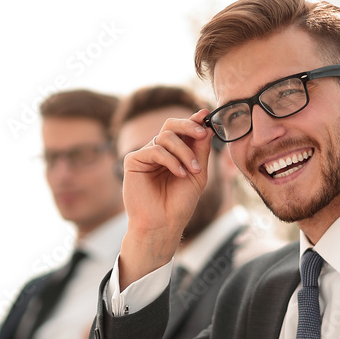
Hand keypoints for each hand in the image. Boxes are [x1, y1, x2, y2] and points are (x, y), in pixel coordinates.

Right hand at [118, 110, 213, 288]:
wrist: (163, 224)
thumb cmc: (179, 203)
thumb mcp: (198, 173)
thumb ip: (200, 150)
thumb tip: (205, 124)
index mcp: (173, 154)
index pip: (181, 130)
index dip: (193, 121)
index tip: (206, 114)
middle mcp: (158, 152)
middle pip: (170, 125)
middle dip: (188, 126)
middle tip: (202, 132)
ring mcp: (145, 156)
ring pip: (165, 137)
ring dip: (184, 152)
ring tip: (192, 170)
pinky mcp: (133, 161)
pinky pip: (155, 150)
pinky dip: (171, 160)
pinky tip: (180, 173)